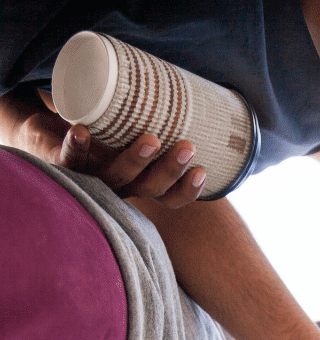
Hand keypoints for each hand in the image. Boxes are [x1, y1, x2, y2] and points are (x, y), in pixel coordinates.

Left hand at [5, 91, 204, 205]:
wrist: (42, 133)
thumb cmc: (95, 129)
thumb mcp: (127, 126)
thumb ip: (154, 114)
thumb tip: (193, 87)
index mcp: (137, 181)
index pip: (168, 197)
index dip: (187, 191)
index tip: (202, 171)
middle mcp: (117, 185)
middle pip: (149, 188)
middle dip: (169, 170)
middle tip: (187, 146)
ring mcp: (90, 177)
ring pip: (116, 177)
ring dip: (134, 160)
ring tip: (150, 138)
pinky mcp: (61, 163)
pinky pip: (69, 159)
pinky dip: (76, 145)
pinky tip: (81, 130)